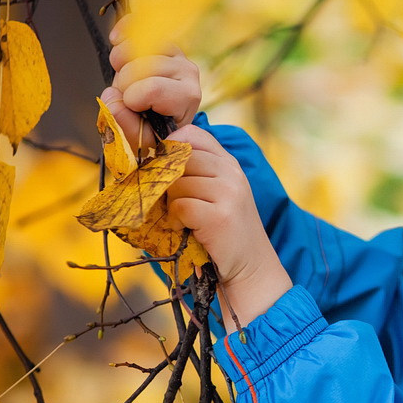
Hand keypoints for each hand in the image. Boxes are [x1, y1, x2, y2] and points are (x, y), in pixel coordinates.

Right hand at [102, 15, 201, 149]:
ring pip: (137, 46)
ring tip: (124, 78)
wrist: (160, 117)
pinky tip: (115, 40)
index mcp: (188, 98)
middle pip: (141, 67)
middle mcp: (188, 73)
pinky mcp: (163, 41)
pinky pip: (141, 25)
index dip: (132, 98)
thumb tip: (112, 97)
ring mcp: (178, 54)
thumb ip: (126, 123)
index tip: (133, 108)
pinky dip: (123, 31)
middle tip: (128, 95)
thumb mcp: (140, 137)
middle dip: (124, 83)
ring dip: (120, 62)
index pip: (152, 88)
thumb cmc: (152, 129)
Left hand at [165, 124, 292, 326]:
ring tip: (186, 219)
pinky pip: (181, 206)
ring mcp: (228, 192)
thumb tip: (150, 161)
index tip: (164, 167)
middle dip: (166, 178)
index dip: (170, 145)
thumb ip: (195, 173)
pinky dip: (178, 220)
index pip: (192, 134)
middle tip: (172, 200)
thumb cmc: (226, 232)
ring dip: (173, 204)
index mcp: (229, 163)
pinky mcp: (220, 215)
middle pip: (179, 156)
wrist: (252, 268)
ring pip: (177, 183)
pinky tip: (190, 229)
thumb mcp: (217, 194)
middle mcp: (231, 172)